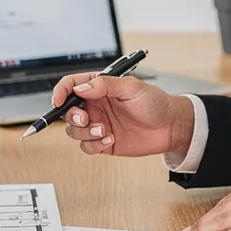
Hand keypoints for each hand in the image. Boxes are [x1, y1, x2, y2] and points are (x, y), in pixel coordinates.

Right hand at [54, 73, 194, 158]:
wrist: (171, 127)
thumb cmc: (155, 102)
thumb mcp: (132, 87)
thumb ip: (105, 85)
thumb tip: (81, 88)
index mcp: (99, 87)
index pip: (71, 85)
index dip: (60, 91)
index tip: (58, 100)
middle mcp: (95, 105)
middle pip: (67, 111)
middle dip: (72, 116)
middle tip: (86, 119)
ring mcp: (98, 124)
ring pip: (74, 130)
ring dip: (85, 132)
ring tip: (104, 130)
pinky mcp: (103, 141)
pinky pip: (87, 146)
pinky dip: (95, 144)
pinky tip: (111, 138)